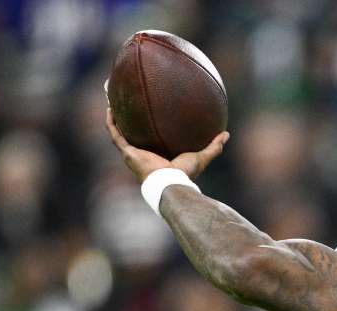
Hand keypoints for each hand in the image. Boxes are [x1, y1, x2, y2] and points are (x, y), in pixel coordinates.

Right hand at [105, 108, 228, 182]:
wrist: (170, 182)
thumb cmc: (185, 174)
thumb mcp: (201, 156)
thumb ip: (213, 146)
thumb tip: (226, 134)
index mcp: (158, 156)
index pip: (152, 140)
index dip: (149, 130)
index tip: (150, 116)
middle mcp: (143, 154)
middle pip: (133, 134)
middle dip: (129, 121)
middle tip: (127, 106)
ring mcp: (133, 153)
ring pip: (120, 132)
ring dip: (115, 118)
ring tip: (113, 102)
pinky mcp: (127, 152)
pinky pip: (115, 134)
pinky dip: (111, 122)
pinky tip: (111, 108)